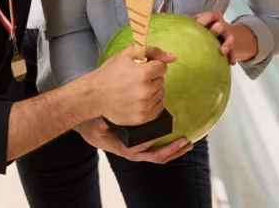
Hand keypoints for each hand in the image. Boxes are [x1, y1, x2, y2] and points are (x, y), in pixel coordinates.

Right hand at [78, 118, 192, 163]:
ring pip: (158, 157)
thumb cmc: (94, 126)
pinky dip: (170, 149)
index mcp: (123, 148)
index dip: (153, 141)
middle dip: (171, 150)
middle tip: (184, 141)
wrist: (90, 130)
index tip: (164, 131)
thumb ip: (104, 123)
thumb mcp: (97, 123)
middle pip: (155, 156)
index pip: (140, 147)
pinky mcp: (141, 148)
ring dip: (174, 152)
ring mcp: (137, 152)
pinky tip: (180, 142)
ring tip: (188, 144)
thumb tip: (108, 120)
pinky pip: (157, 152)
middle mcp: (132, 153)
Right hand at [94, 45, 174, 126]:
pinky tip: (140, 100)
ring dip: (153, 90)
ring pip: (161, 93)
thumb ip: (153, 51)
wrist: (94, 95)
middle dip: (152, 78)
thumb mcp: (128, 54)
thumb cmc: (110, 72)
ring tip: (136, 90)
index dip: (152, 66)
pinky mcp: (143, 118)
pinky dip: (152, 103)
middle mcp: (147, 90)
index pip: (162, 67)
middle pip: (161, 80)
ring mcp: (145, 106)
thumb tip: (174, 57)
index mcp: (144, 73)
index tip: (141, 69)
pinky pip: (159, 108)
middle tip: (135, 80)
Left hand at [192, 10, 236, 64]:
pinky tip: (231, 62)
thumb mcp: (196, 23)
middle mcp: (221, 24)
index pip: (210, 15)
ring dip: (227, 44)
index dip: (204, 19)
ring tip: (223, 51)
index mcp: (213, 17)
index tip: (197, 25)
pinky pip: (233, 51)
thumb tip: (181, 21)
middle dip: (217, 29)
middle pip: (222, 25)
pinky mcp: (230, 46)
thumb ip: (190, 22)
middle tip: (212, 33)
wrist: (214, 36)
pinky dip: (231, 56)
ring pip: (229, 38)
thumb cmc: (202, 28)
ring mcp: (227, 35)